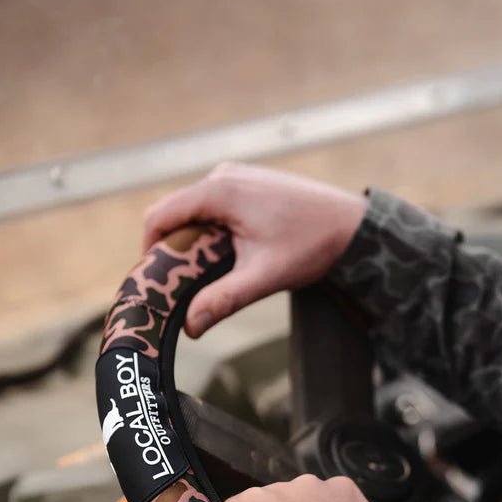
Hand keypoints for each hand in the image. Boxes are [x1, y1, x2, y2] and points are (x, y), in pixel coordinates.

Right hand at [143, 163, 365, 336]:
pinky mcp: (247, 183)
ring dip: (193, 241)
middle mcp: (223, 175)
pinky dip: (210, 231)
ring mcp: (236, 176)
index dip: (148, 250)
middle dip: (172, 249)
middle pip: (174, 213)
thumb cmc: (312, 246)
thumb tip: (190, 327)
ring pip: (193, 210)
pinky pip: (212, 206)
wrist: (353, 226)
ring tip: (207, 274)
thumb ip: (223, 299)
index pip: (159, 216)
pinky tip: (227, 257)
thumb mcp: (264, 277)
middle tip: (180, 285)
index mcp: (220, 190)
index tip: (154, 281)